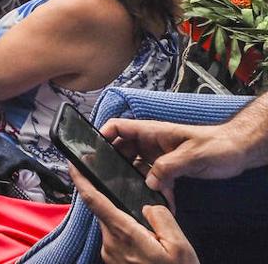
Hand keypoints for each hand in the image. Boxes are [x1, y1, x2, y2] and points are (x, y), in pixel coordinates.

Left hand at [68, 166, 198, 263]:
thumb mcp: (179, 246)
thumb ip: (161, 217)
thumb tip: (146, 206)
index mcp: (123, 234)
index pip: (94, 200)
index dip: (80, 180)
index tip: (72, 163)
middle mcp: (111, 243)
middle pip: (107, 212)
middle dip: (118, 205)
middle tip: (143, 212)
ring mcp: (110, 255)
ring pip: (114, 227)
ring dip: (127, 224)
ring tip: (153, 236)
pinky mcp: (114, 263)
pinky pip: (118, 241)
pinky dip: (129, 237)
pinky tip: (148, 246)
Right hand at [101, 118, 250, 204]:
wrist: (238, 151)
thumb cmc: (217, 145)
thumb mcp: (192, 155)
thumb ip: (168, 167)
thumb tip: (149, 181)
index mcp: (152, 131)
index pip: (118, 127)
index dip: (101, 135)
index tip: (92, 151)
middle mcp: (151, 142)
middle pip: (121, 149)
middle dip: (114, 165)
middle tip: (108, 181)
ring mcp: (159, 155)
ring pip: (136, 167)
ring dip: (136, 182)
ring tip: (136, 196)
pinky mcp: (169, 168)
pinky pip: (155, 179)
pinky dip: (157, 191)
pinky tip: (164, 204)